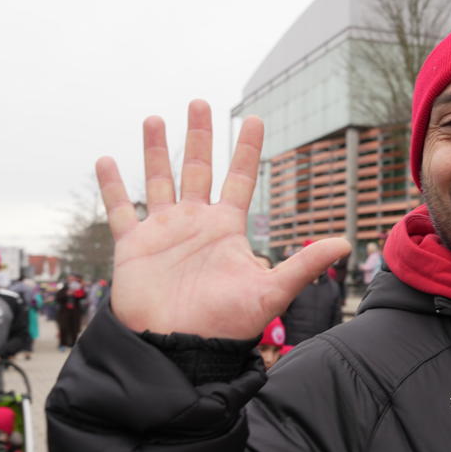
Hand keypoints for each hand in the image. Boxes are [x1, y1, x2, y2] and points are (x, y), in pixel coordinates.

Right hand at [97, 101, 350, 337]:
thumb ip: (304, 264)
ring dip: (155, 151)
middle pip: (197, 169)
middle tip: (200, 102)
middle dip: (199, 136)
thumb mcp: (270, 292)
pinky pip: (121, 210)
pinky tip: (106, 160)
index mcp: (227, 228)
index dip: (246, 148)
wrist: (181, 349)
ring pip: (158, 181)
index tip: (253, 118)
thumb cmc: (226, 325)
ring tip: (153, 119)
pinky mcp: (134, 247)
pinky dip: (112, 187)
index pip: (240, 178)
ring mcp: (163, 232)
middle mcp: (195, 224)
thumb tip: (344, 243)